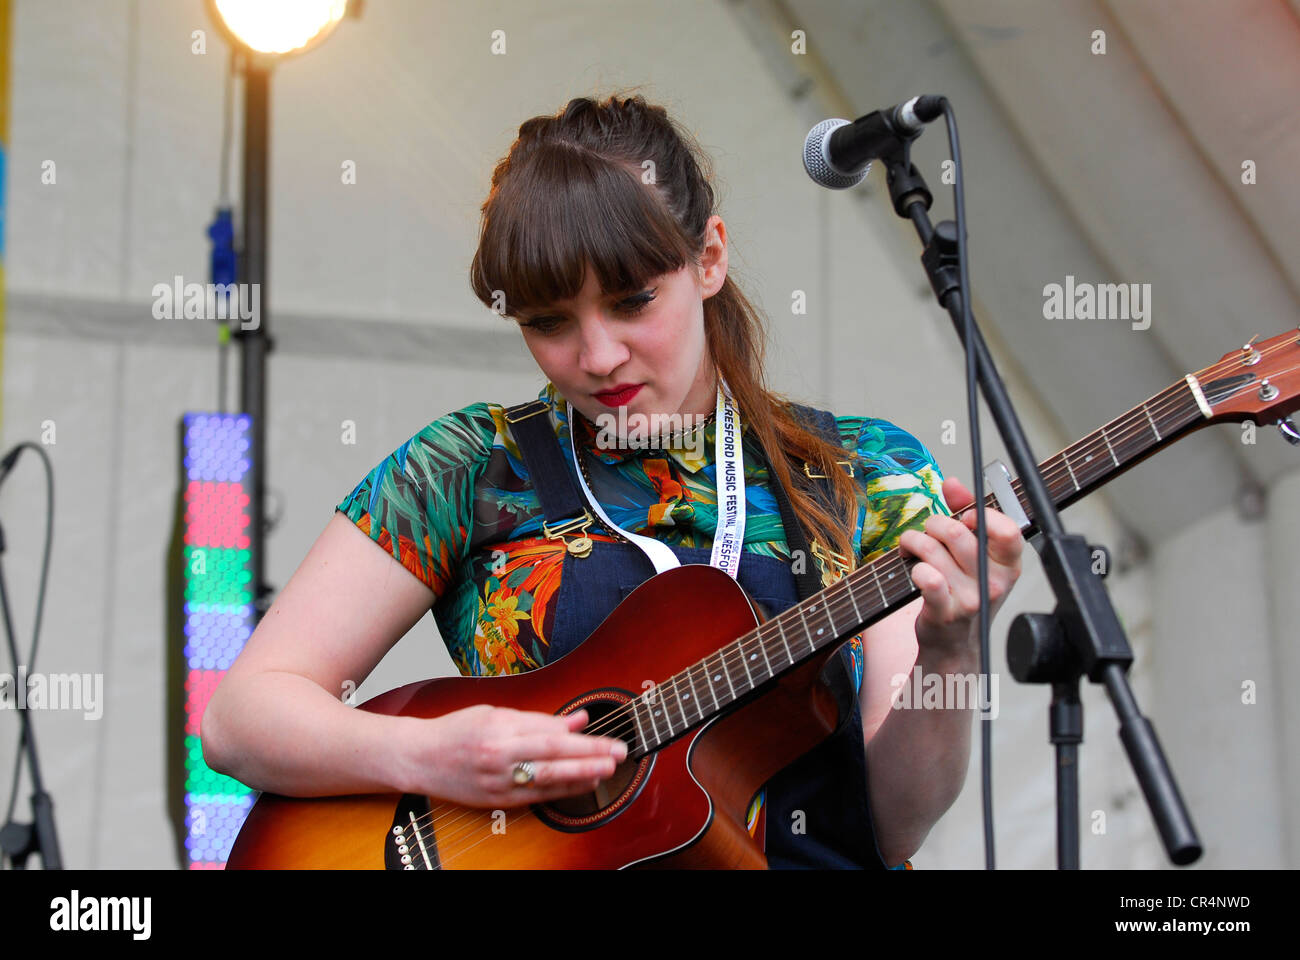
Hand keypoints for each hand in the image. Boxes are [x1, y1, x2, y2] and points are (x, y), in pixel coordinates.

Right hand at [403, 705, 628, 808]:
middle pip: (553, 758)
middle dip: (591, 758)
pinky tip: (583, 785)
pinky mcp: (496, 800)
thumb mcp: (496, 714)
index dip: (584, 739)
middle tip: (619, 755)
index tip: (610, 738)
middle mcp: (499, 757)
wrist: (419, 759)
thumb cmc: (457, 730)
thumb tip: (578, 720)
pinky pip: (537, 796)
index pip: (550, 735)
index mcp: (499, 730)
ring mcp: (498, 782)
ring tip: (608, 771)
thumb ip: (538, 719)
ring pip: (548, 780)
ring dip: (582, 776)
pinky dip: (562, 790)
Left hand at [897, 476, 1022, 658]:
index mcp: (1009, 564)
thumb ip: (967, 512)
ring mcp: (971, 599)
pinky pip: (928, 578)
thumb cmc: (964, 589)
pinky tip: (915, 569)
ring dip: (913, 541)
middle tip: (927, 532)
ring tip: (912, 548)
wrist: (953, 642)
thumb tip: (953, 483)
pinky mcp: (945, 612)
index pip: (1008, 529)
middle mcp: (994, 582)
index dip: (980, 514)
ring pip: (933, 549)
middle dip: (933, 524)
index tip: (965, 517)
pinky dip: (914, 567)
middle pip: (957, 532)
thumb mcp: (976, 552)